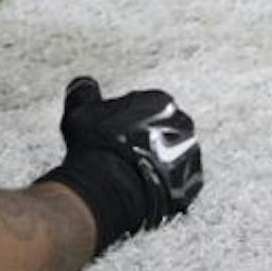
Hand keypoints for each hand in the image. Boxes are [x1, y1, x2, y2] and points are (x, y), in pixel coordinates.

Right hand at [36, 76, 203, 251]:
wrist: (108, 187)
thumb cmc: (96, 145)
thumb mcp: (81, 110)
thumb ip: (85, 92)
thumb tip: (86, 83)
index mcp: (161, 101)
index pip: (147, 107)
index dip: (128, 121)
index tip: (115, 134)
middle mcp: (182, 124)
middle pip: (163, 130)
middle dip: (147, 140)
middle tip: (124, 153)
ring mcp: (190, 154)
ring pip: (172, 155)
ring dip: (157, 161)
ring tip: (131, 173)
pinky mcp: (191, 183)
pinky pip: (179, 182)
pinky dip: (164, 184)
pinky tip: (142, 186)